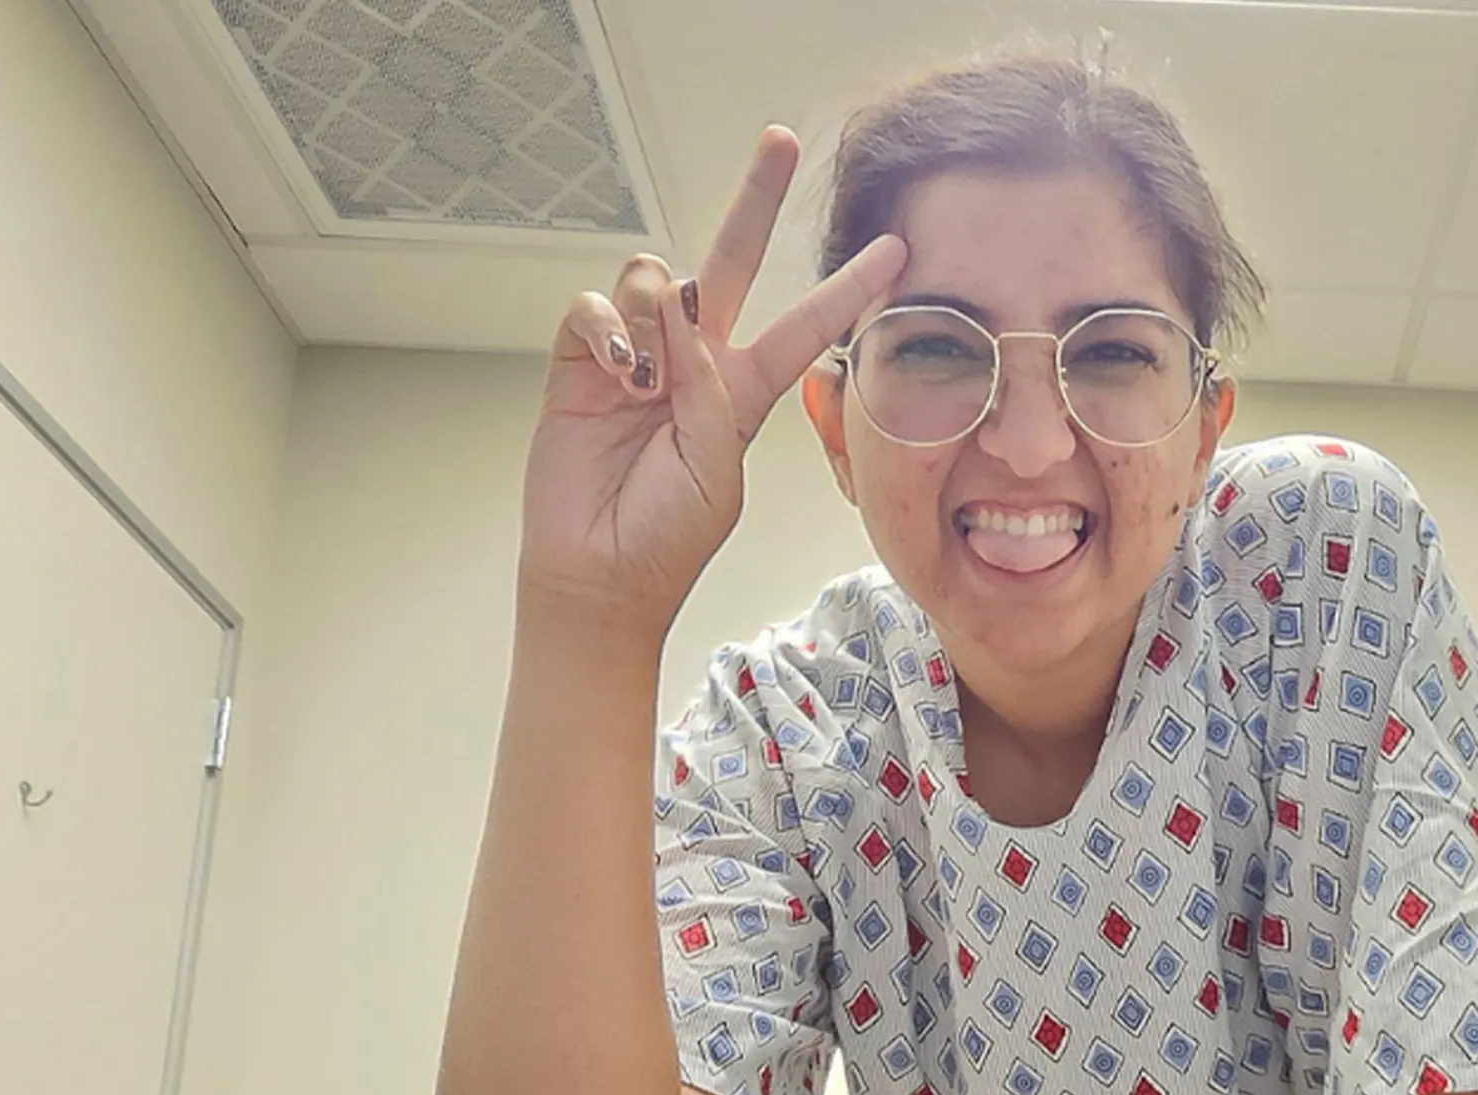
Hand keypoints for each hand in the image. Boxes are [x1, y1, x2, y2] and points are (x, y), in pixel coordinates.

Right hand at [517, 126, 904, 633]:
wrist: (602, 571)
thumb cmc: (669, 534)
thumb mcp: (718, 464)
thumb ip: (711, 389)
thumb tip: (677, 310)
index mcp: (744, 390)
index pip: (806, 322)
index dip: (850, 286)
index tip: (898, 249)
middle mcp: (694, 358)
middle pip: (730, 258)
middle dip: (756, 197)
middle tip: (783, 139)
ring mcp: (635, 353)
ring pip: (654, 276)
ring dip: (656, 312)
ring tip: (650, 380)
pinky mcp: (578, 359)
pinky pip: (594, 304)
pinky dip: (608, 328)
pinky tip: (618, 371)